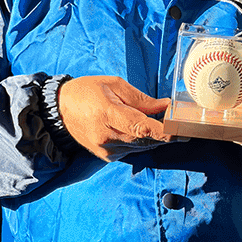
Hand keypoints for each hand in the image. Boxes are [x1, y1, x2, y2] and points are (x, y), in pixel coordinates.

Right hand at [58, 75, 173, 161]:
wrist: (59, 109)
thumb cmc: (87, 92)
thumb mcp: (115, 85)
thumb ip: (142, 99)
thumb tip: (166, 106)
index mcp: (108, 114)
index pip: (142, 127)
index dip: (164, 132)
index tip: (182, 131)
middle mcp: (106, 136)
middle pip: (145, 140)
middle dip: (166, 134)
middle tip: (182, 127)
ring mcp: (105, 149)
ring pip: (141, 147)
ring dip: (155, 138)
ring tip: (166, 125)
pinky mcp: (106, 156)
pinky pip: (132, 150)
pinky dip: (141, 142)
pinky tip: (144, 131)